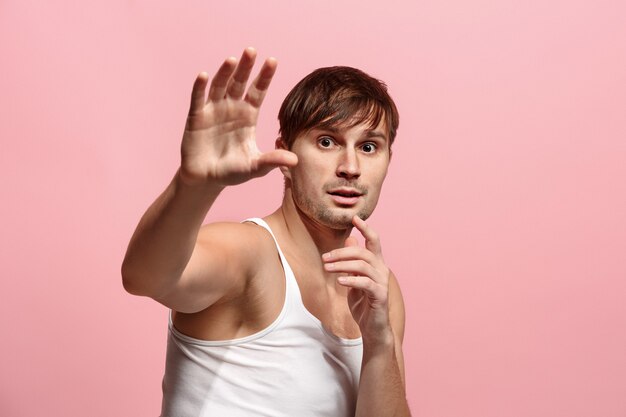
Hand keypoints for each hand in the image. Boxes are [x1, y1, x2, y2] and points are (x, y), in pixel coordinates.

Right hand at [180, 48, 296, 187]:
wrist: (207, 180)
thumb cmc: (233, 172)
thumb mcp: (255, 167)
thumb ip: (272, 161)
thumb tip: (295, 160)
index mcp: (248, 115)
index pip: (258, 91)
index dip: (264, 77)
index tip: (272, 60)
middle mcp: (232, 108)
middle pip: (240, 83)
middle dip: (246, 67)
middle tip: (251, 50)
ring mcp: (214, 110)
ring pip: (220, 86)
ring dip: (225, 73)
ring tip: (232, 60)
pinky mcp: (197, 117)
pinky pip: (198, 99)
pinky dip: (200, 87)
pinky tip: (204, 75)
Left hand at [323, 216, 392, 345]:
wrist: (373, 328)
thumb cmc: (363, 303)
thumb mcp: (355, 279)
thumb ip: (353, 261)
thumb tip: (349, 240)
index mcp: (376, 264)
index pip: (374, 241)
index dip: (365, 228)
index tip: (355, 218)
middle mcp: (381, 270)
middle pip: (363, 252)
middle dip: (342, 253)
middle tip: (324, 258)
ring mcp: (382, 282)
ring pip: (363, 266)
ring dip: (342, 265)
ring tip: (327, 268)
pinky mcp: (380, 295)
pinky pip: (365, 283)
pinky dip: (351, 280)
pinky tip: (340, 281)